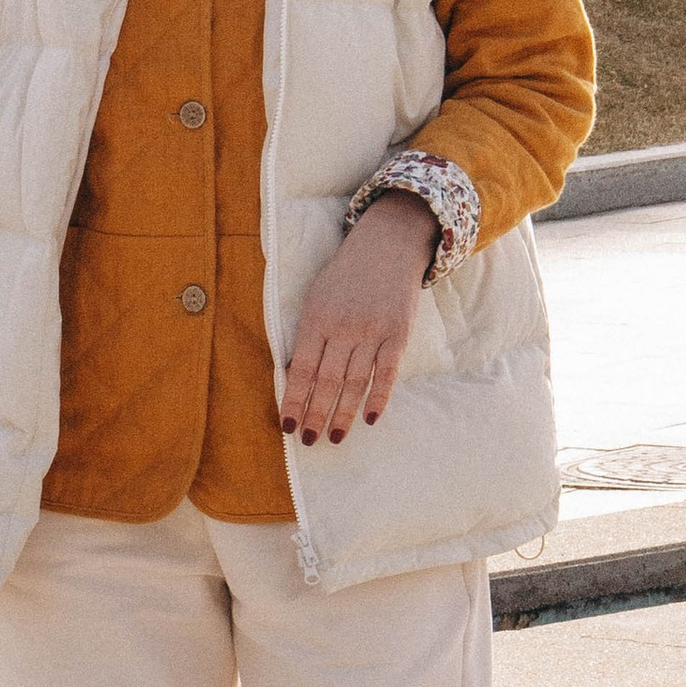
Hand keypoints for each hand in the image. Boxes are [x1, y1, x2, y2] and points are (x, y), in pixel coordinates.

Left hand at [280, 192, 437, 444]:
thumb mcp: (316, 297)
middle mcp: (344, 327)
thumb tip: (296, 377)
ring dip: (344, 413)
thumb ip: (309, 334)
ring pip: (355, 381)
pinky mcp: (398, 333)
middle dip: (316, 415)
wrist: (388, 246)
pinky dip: (378, 397)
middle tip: (309, 441)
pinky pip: (387, 372)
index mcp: (316, 318)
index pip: (301, 370)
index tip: (287, 427)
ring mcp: (373, 331)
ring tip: (335, 437)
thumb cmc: (345, 276)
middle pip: (327, 381)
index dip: (292, 401)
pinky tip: (369, 418)